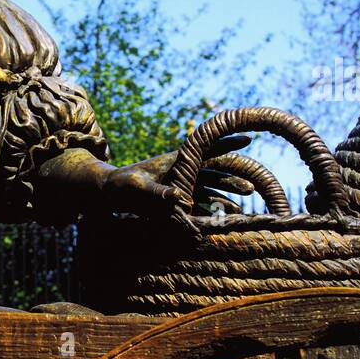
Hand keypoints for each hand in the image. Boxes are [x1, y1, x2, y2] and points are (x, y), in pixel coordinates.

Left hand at [112, 134, 255, 219]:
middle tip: (250, 188)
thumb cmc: (121, 185)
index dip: (225, 143)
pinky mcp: (175, 200)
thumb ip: (158, 193)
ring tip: (240, 209)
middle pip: (213, 172)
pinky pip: (198, 204)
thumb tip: (180, 199)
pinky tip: (222, 220)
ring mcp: (180, 185)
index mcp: (175, 160)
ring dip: (224, 198)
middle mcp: (182, 171)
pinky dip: (211, 210)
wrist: (109, 194)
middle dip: (232, 179)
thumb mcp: (137, 187)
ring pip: (209, 190)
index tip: (246, 138)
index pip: (204, 149)